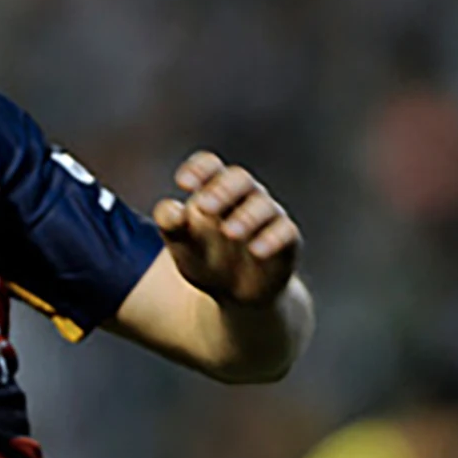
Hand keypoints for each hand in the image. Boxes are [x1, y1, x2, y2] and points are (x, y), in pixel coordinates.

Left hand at [153, 151, 300, 305]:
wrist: (232, 292)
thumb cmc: (203, 257)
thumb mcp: (180, 243)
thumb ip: (170, 224)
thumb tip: (171, 210)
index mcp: (213, 189)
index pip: (209, 165)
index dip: (198, 169)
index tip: (182, 184)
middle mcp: (243, 196)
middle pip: (239, 178)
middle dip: (222, 189)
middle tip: (204, 207)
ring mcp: (267, 216)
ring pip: (263, 204)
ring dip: (246, 216)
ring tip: (229, 232)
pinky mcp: (286, 240)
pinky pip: (285, 231)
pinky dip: (272, 238)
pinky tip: (256, 251)